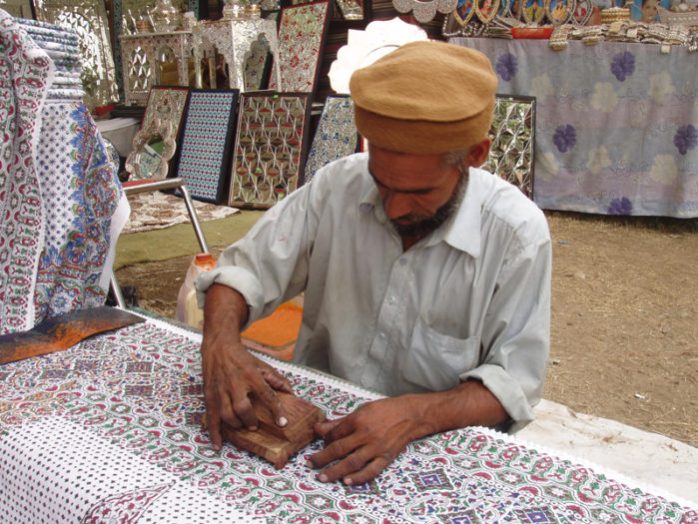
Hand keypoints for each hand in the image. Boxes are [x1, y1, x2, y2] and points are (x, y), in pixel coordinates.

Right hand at [201, 333, 291, 449]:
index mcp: (251, 375)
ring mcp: (220, 390)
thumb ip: (277, 379)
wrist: (218, 347)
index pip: (266, 394)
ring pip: (226, 414)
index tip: (282, 423)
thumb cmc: (243, 358)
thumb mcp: (262, 365)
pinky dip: (214, 433)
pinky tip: (218, 445)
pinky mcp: (209, 395)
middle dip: (249, 420)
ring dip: (236, 425)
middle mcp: (235, 383)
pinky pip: (210, 417)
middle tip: (254, 425)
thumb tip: (291, 393)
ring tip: (242, 427)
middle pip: (242, 407)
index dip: (276, 410)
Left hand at [307, 396, 425, 484]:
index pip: (336, 433)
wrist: (410, 415)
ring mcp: (376, 447)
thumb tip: (318, 428)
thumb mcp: (360, 410)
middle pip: (339, 449)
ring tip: (322, 477)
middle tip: (310, 464)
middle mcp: (366, 434)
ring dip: (335, 471)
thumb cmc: (384, 410)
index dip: (325, 439)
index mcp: (358, 420)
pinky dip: (358, 477)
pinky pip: (371, 470)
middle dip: (322, 457)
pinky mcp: (386, 457)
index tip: (321, 443)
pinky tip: (347, 481)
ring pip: (352, 462)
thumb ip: (339, 422)